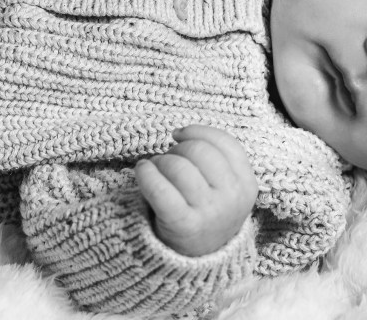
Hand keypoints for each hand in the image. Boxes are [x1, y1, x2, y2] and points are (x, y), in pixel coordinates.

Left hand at [135, 124, 257, 256]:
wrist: (196, 258)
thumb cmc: (203, 209)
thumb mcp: (223, 185)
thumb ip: (215, 156)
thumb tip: (179, 132)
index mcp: (247, 184)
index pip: (224, 143)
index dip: (197, 132)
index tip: (179, 136)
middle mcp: (233, 199)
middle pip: (198, 150)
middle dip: (176, 150)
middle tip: (168, 164)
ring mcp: (210, 213)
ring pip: (177, 165)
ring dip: (159, 163)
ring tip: (157, 174)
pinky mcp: (183, 224)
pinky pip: (159, 187)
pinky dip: (145, 174)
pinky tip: (143, 173)